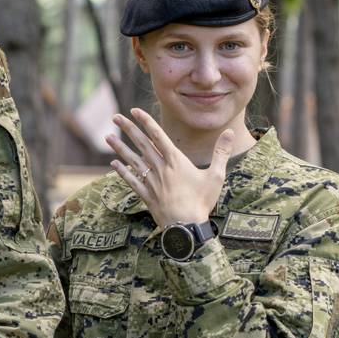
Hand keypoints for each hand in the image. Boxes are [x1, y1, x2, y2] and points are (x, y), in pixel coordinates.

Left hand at [105, 108, 233, 227]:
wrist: (186, 227)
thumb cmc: (202, 201)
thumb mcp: (216, 176)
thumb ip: (221, 152)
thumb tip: (231, 132)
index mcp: (176, 161)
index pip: (158, 135)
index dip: (146, 121)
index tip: (135, 110)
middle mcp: (160, 168)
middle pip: (142, 144)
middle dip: (128, 129)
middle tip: (115, 117)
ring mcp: (151, 182)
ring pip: (132, 160)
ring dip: (120, 147)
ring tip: (107, 137)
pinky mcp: (146, 195)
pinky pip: (131, 180)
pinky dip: (121, 171)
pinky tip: (113, 163)